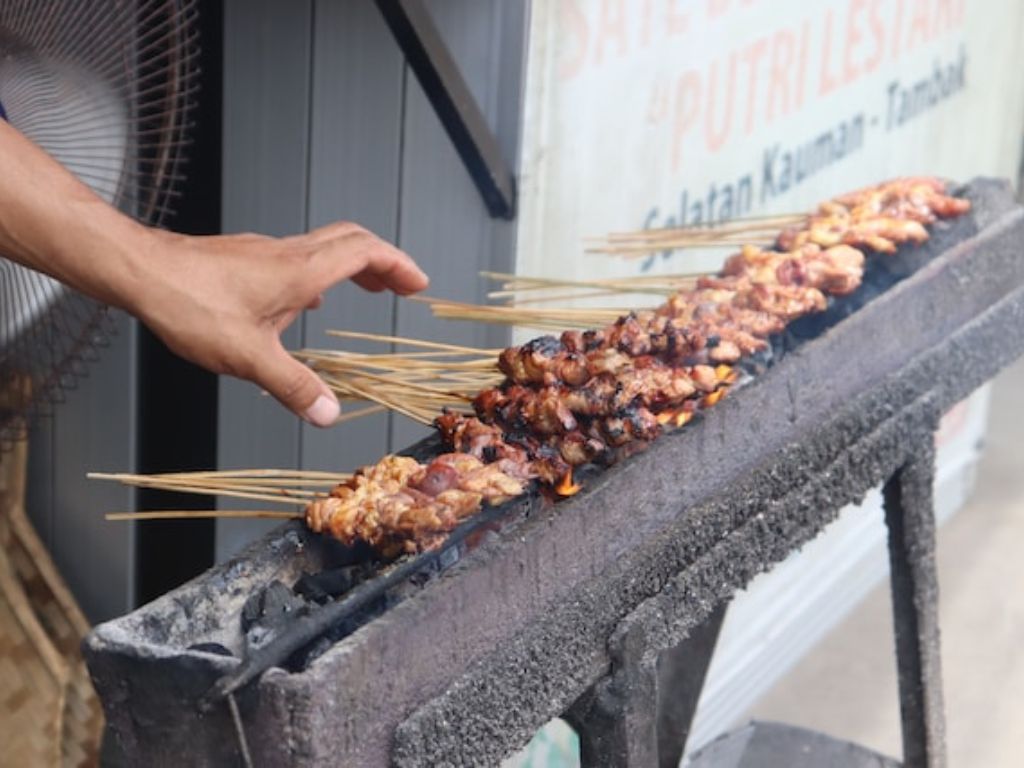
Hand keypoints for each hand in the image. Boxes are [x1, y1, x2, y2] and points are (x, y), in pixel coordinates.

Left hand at [131, 223, 427, 425]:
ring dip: (353, 266)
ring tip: (368, 289)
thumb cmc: (190, 305)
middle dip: (384, 262)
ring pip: (323, 247)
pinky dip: (319, 273)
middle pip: (351, 241)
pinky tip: (305, 301)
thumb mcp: (248, 357)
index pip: (366, 253)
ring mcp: (264, 252)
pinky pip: (296, 257)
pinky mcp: (244, 258)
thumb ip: (293, 387)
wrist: (140, 271)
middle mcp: (288, 255)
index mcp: (300, 272)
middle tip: (402, 284)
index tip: (417, 283)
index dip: (398, 265)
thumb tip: (329, 414)